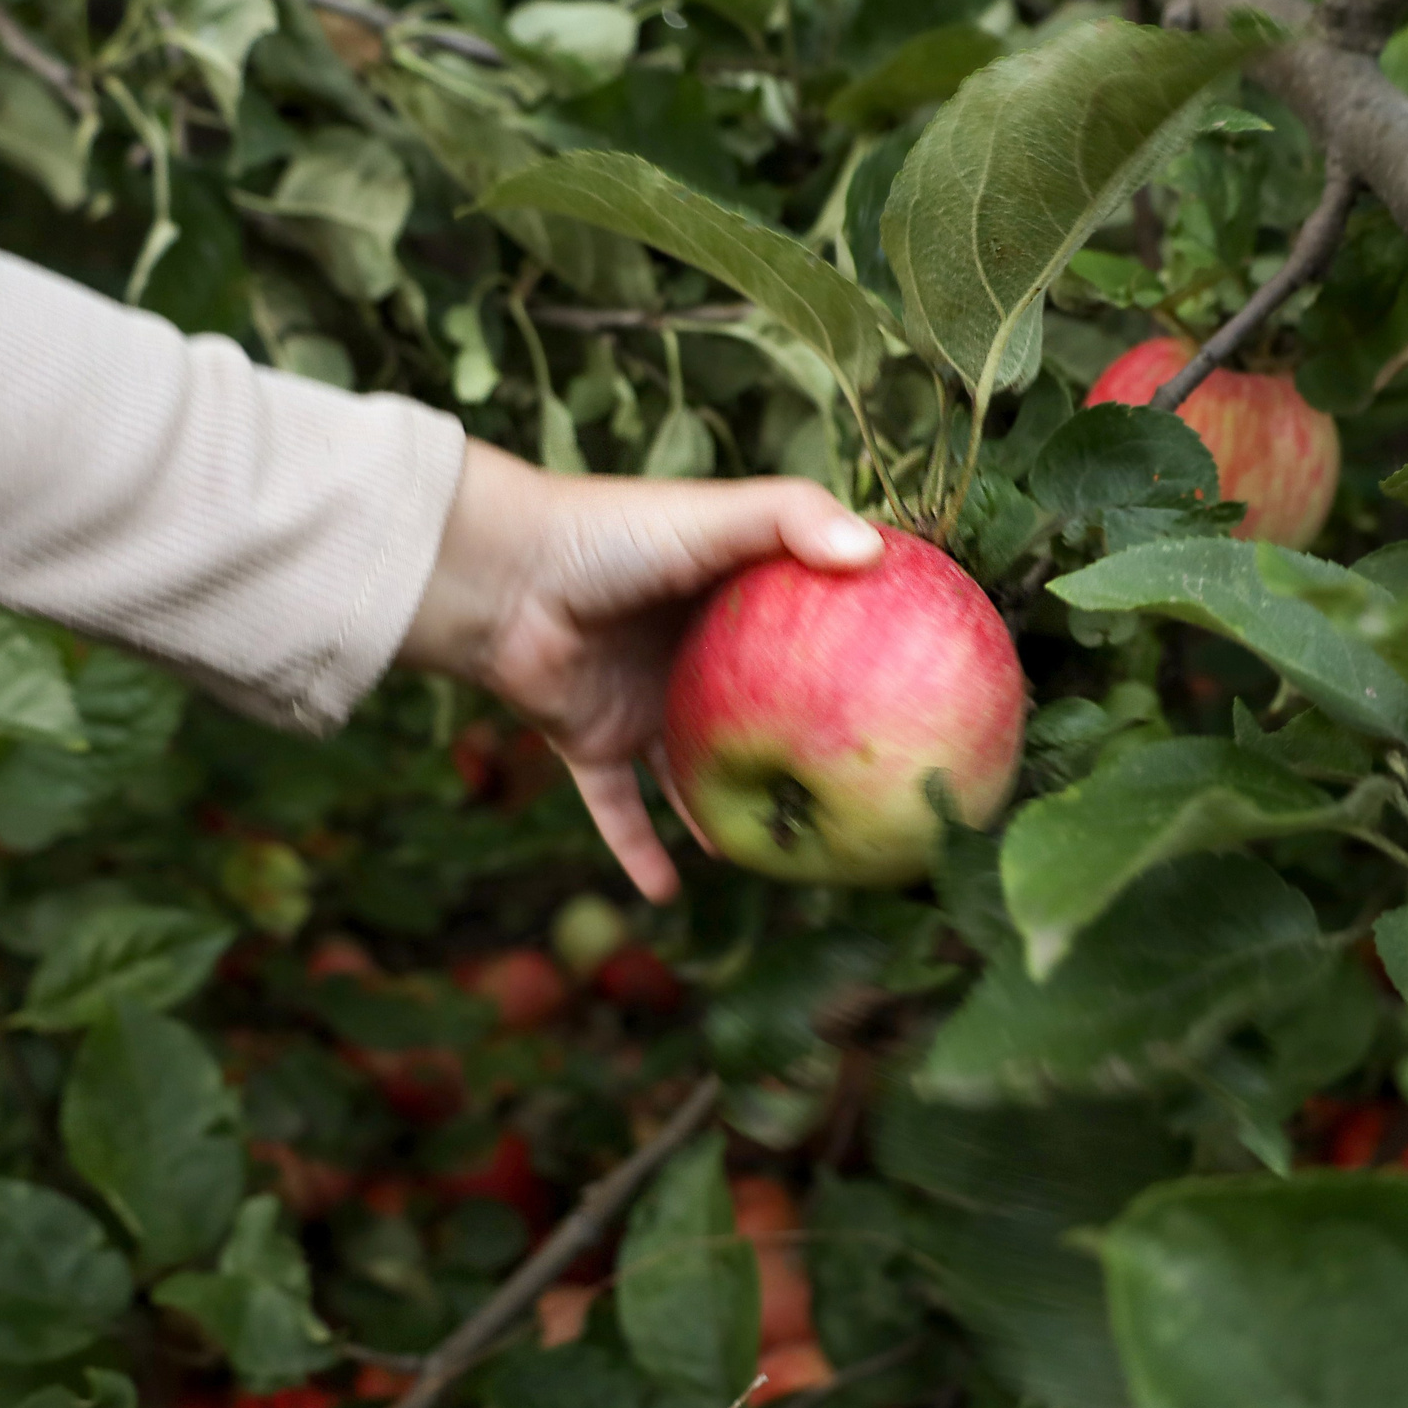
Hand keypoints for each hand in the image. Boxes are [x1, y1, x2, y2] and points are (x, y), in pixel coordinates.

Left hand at [398, 439, 883, 900]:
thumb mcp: (713, 515)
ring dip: (728, 813)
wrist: (499, 577)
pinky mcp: (591, 741)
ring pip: (694, 773)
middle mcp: (687, 657)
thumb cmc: (609, 534)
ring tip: (783, 855)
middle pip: (758, 714)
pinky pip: (620, 810)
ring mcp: (640, 703)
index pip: (802, 627)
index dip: (851, 651)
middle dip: (801, 751)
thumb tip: (876, 551)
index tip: (907, 686)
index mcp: (726, 599)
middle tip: (859, 795)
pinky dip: (638, 852)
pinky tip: (672, 893)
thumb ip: (792, 517)